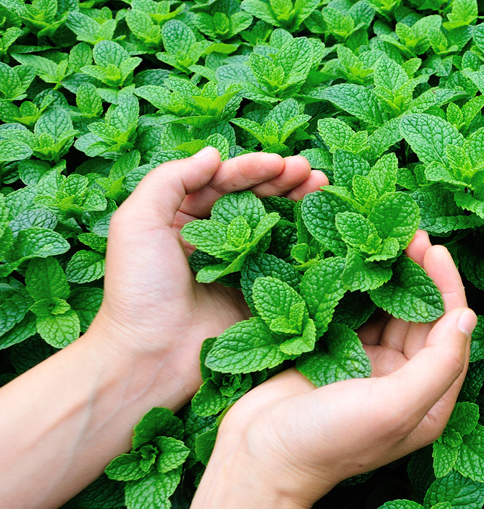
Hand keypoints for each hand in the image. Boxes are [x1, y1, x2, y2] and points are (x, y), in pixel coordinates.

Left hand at [88, 147, 327, 397]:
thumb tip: (214, 153)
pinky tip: (321, 227)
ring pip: (273, 226)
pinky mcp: (256, 294)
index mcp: (180, 218)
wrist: (150, 356)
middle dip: (283, 181)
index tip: (281, 161)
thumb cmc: (138, 289)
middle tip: (311, 172)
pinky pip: (285, 263)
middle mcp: (210, 239)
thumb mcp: (136, 222)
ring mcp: (237, 267)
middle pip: (253, 200)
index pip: (222, 182)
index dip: (253, 168)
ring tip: (322, 187)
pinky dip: (304, 243)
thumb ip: (170, 179)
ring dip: (298, 204)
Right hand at [213, 231, 475, 508]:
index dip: (448, 289)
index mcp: (430, 402)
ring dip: (393, 277)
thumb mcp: (394, 407)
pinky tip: (357, 259)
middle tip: (410, 233)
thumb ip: (438, 364)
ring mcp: (371, 369)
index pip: (452, 334)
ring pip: (391, 312)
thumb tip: (467, 316)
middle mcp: (406, 384)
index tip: (436, 250)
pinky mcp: (337, 356)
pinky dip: (361, 288)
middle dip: (421, 275)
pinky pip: (358, 315)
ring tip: (388, 238)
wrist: (257, 458)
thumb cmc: (328, 440)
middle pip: (424, 318)